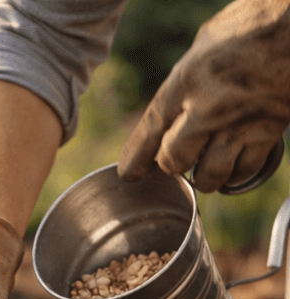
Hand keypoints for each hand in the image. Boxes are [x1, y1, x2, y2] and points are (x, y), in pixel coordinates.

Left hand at [119, 0, 289, 191]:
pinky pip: (245, 170)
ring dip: (205, 177)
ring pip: (209, 174)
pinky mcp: (269, 130)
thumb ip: (190, 71)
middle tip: (179, 160)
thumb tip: (176, 93)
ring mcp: (239, 122)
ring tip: (206, 173)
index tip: (130, 174)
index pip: (150, 130)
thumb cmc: (259, 20)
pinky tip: (233, 171)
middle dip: (173, 164)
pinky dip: (237, 176)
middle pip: (174, 159)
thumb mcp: (209, 38)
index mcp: (186, 79)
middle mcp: (207, 106)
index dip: (136, 157)